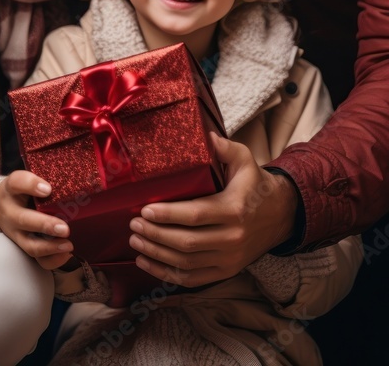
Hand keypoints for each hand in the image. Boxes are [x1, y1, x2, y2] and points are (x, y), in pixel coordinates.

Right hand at [0, 170, 73, 270]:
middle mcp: (11, 213)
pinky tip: (66, 254)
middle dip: (45, 225)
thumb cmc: (22, 189)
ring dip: (50, 247)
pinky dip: (52, 260)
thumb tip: (66, 181)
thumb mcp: (26, 178)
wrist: (1, 205)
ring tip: (68, 245)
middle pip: (24, 220)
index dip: (31, 185)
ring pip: (30, 245)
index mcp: (11, 189)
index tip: (48, 189)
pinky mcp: (25, 246)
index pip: (17, 183)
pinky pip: (37, 260)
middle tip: (65, 228)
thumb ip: (43, 177)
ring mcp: (17, 233)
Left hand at [128, 133, 298, 287]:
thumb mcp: (245, 160)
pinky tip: (147, 262)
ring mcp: (229, 260)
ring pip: (186, 263)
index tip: (145, 208)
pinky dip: (166, 274)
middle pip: (186, 242)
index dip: (168, 214)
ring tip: (136, 239)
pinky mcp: (225, 271)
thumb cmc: (255, 185)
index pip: (195, 215)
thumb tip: (205, 136)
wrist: (280, 215)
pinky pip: (192, 279)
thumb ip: (225, 148)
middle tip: (134, 223)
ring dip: (156, 254)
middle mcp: (232, 239)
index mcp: (234, 211)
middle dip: (156, 234)